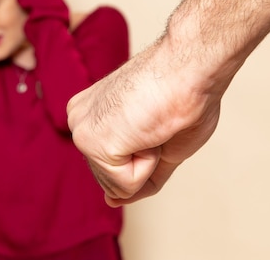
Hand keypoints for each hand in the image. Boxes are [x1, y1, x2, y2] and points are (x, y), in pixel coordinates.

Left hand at [67, 39, 222, 205]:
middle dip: (145, 160)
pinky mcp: (91, 141)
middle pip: (112, 181)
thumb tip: (111, 201)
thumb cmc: (184, 96)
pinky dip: (148, 163)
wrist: (191, 68)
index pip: (112, 168)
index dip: (146, 154)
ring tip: (153, 123)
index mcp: (90, 115)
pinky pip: (125, 184)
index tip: (155, 116)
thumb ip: (132, 176)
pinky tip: (149, 128)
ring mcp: (81, 130)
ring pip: (118, 186)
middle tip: (157, 121)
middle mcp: (78, 120)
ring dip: (148, 160)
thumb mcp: (158, 147)